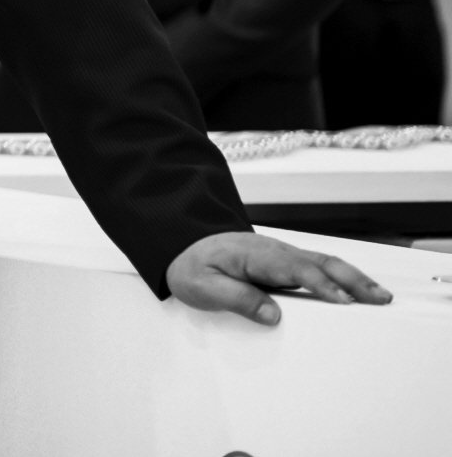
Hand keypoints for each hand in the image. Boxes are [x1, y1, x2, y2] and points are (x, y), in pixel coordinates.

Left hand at [166, 229, 391, 326]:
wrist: (183, 249)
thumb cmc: (193, 268)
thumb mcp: (203, 287)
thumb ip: (237, 298)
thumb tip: (273, 315)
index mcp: (255, 255)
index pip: (295, 269)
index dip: (321, 285)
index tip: (344, 302)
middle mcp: (274, 251)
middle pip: (319, 262)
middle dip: (352, 279)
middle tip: (380, 299)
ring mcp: (283, 256)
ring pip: (324, 263)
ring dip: (354, 279)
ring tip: (381, 298)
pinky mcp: (286, 264)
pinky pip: (319, 269)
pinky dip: (343, 279)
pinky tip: (358, 293)